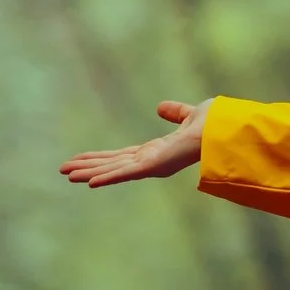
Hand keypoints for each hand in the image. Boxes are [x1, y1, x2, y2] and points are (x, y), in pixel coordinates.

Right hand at [60, 98, 212, 187]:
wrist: (225, 129)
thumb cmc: (214, 125)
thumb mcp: (189, 115)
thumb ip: (175, 113)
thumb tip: (162, 107)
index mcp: (157, 151)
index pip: (121, 156)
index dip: (100, 158)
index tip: (80, 159)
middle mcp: (151, 160)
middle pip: (112, 165)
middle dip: (88, 167)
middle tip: (64, 169)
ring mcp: (152, 165)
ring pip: (114, 170)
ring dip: (90, 172)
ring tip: (66, 174)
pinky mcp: (154, 167)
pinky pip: (126, 173)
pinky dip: (107, 177)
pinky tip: (88, 182)